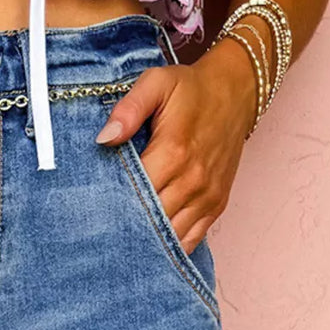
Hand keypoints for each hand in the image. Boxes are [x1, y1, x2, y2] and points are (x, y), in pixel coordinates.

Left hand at [95, 40, 257, 254]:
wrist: (235, 93)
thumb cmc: (191, 89)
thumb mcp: (157, 83)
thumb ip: (129, 109)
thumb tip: (104, 139)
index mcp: (173, 152)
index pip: (134, 193)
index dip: (112, 202)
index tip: (95, 206)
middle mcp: (192, 180)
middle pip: (150, 219)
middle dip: (126, 225)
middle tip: (103, 229)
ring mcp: (206, 197)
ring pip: (170, 236)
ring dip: (148, 240)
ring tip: (124, 239)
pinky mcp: (216, 206)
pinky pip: (190, 241)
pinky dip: (170, 246)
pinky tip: (152, 245)